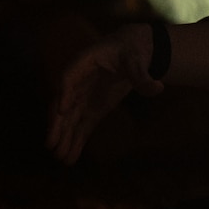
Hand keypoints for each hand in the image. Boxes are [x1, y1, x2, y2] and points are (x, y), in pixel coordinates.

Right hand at [47, 25, 161, 163]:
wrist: (132, 51)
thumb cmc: (130, 50)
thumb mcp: (137, 59)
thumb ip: (143, 75)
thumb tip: (157, 88)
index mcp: (85, 61)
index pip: (70, 76)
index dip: (65, 92)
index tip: (62, 109)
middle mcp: (78, 82)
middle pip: (64, 102)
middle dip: (57, 124)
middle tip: (51, 143)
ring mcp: (83, 97)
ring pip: (70, 119)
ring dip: (64, 137)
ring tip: (60, 158)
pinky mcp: (92, 109)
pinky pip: (82, 126)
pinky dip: (77, 141)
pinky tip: (71, 158)